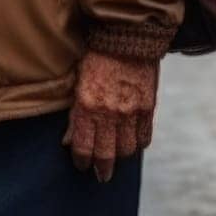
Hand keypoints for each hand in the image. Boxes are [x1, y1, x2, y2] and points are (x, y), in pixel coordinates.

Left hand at [64, 50, 157, 181]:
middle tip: (101, 176)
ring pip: (127, 150)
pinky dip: (138, 144)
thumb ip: (74, 114)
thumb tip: (68, 139)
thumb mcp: (77, 83)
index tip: (81, 165)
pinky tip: (132, 146)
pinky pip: (144, 137)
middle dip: (102, 168)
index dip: (81, 160)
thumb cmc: (95, 57)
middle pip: (106, 154)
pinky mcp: (147, 109)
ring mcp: (131, 113)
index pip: (83, 146)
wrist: (126, 39)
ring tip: (116, 162)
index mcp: (88, 107)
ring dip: (121, 159)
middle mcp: (110, 114)